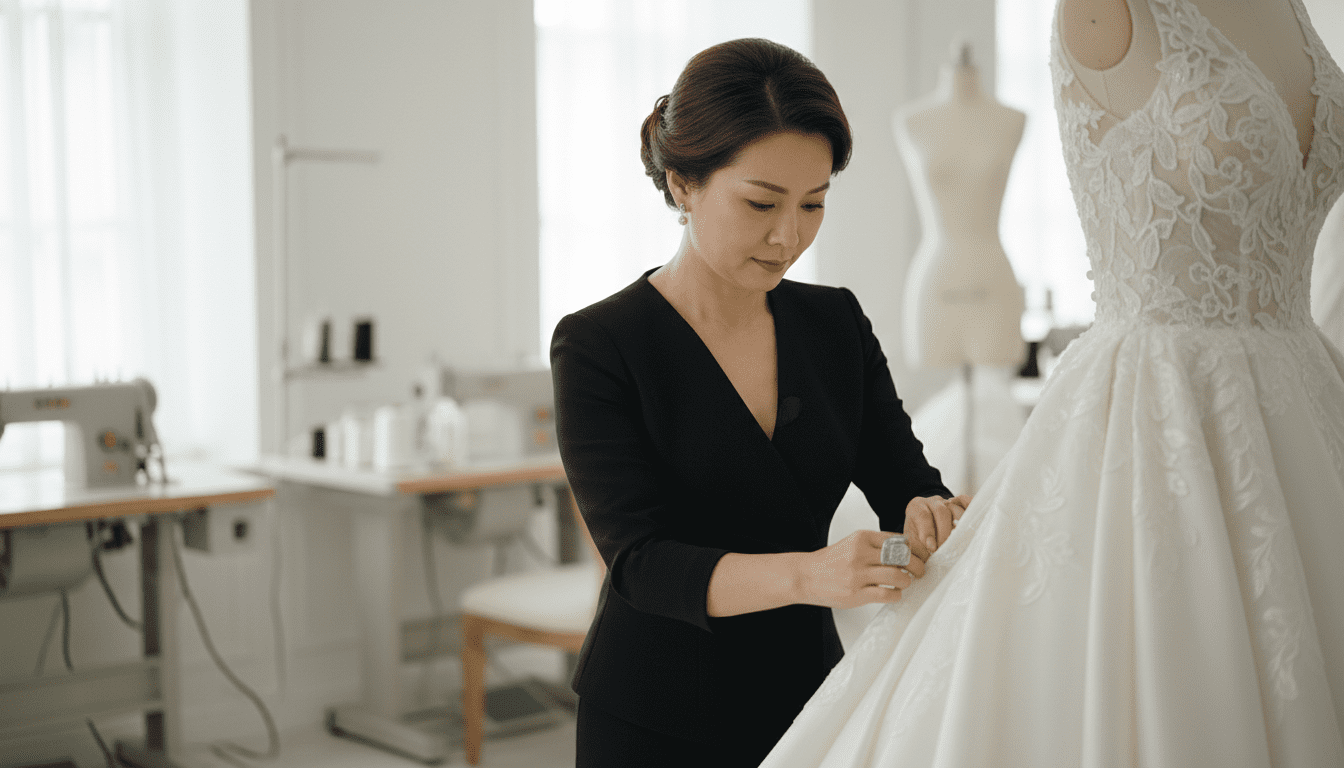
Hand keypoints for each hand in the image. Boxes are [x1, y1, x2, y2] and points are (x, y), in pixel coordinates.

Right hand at [796, 530, 926, 609]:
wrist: (805, 576)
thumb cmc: (831, 562)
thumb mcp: (852, 544)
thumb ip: (875, 545)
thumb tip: (905, 551)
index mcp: (861, 537)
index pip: (898, 540)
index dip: (912, 549)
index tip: (917, 556)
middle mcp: (860, 553)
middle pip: (901, 556)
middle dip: (917, 565)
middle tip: (920, 571)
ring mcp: (857, 574)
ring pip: (897, 576)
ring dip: (907, 581)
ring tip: (905, 583)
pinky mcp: (856, 593)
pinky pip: (887, 594)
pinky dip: (896, 595)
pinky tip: (894, 594)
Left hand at [904, 494, 971, 560]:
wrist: (925, 528)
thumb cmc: (918, 536)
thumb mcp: (912, 542)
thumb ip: (916, 549)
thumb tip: (924, 561)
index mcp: (917, 508)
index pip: (923, 516)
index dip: (928, 532)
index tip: (931, 547)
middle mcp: (933, 502)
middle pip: (942, 512)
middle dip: (944, 533)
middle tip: (945, 549)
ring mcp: (949, 502)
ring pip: (956, 510)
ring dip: (959, 527)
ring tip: (958, 543)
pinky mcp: (961, 506)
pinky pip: (967, 504)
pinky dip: (970, 511)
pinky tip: (973, 523)